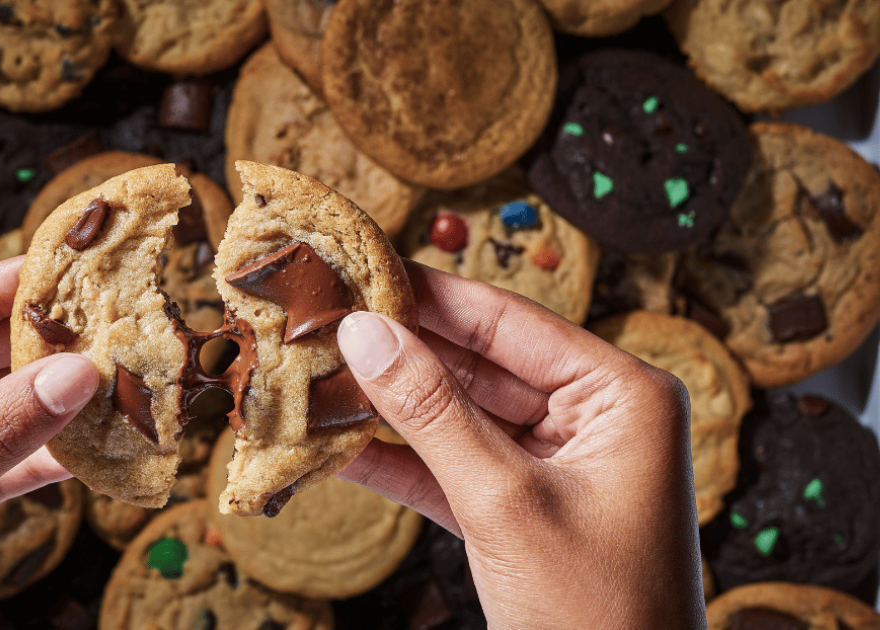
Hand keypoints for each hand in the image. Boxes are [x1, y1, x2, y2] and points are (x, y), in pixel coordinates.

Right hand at [336, 261, 704, 629]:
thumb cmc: (596, 614)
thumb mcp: (506, 502)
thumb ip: (431, 413)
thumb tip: (364, 334)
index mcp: (621, 395)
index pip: (508, 322)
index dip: (428, 294)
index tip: (360, 266)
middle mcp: (590, 418)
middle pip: (475, 364)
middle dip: (396, 351)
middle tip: (320, 320)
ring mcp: (552, 465)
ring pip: (454, 417)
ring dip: (385, 407)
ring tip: (312, 376)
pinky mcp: (517, 509)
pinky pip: (448, 468)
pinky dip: (395, 462)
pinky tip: (334, 445)